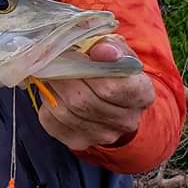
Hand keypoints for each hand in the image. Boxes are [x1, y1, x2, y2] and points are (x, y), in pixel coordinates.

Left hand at [38, 35, 155, 150]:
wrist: (112, 99)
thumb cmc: (112, 68)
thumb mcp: (117, 50)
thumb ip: (110, 46)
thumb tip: (101, 51)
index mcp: (142, 94)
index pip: (115, 87)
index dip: (91, 70)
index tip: (76, 55)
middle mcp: (127, 121)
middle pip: (85, 101)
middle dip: (62, 78)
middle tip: (52, 62)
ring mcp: (104, 135)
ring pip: (66, 113)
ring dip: (51, 90)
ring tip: (48, 74)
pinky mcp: (79, 141)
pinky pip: (52, 123)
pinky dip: (46, 104)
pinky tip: (50, 92)